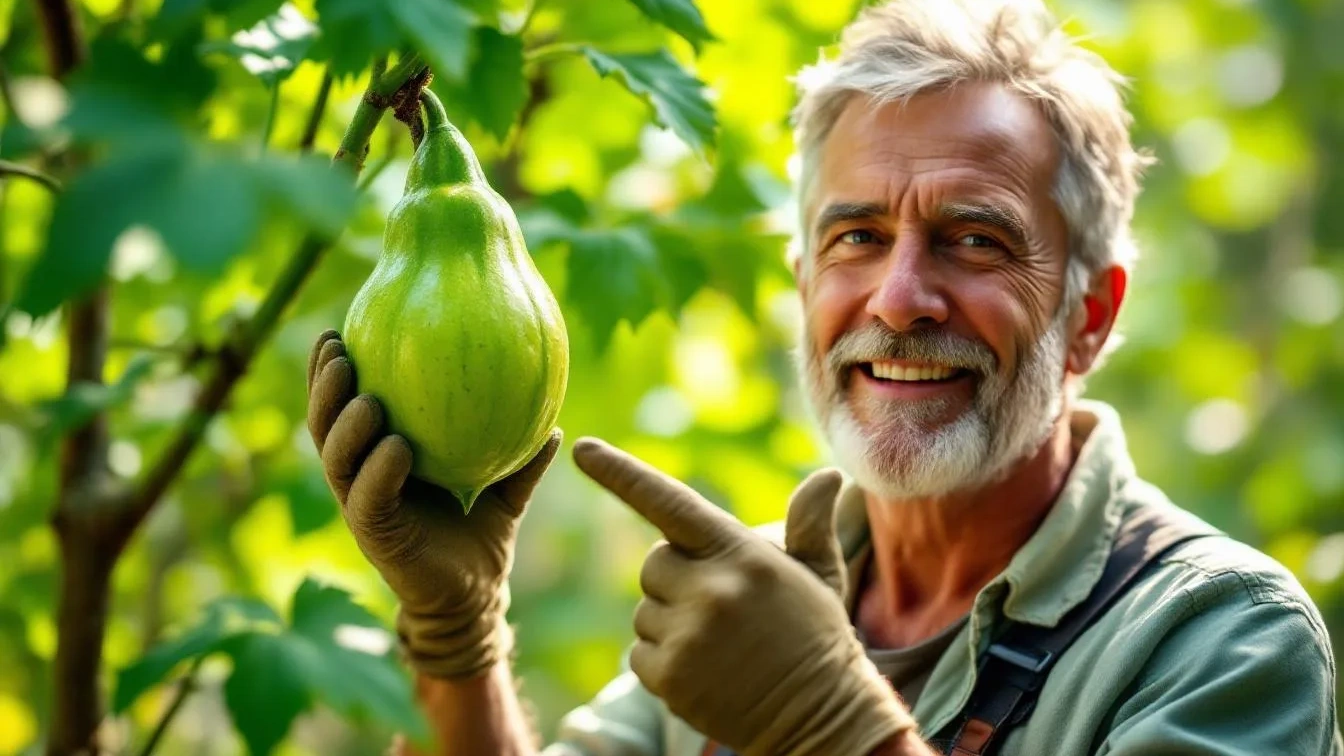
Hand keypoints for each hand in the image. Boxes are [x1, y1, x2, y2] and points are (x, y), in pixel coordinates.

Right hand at [306, 329, 560, 679]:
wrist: (472, 599)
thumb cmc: (480, 538)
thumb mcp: (504, 489)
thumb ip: (521, 456)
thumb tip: (556, 421)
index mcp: (380, 457)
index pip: (346, 405)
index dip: (333, 370)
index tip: (339, 328)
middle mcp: (362, 478)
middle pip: (325, 425)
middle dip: (324, 386)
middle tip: (337, 347)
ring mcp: (363, 508)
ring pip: (336, 459)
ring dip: (343, 424)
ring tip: (363, 394)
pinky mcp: (375, 537)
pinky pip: (369, 498)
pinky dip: (379, 470)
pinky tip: (396, 446)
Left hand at [572, 438, 915, 755]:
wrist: (820, 718)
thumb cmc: (815, 639)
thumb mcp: (820, 575)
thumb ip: (810, 525)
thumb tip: (828, 476)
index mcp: (741, 554)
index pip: (669, 503)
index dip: (622, 474)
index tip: (582, 449)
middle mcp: (712, 589)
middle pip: (652, 564)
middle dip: (673, 579)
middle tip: (717, 606)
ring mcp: (689, 634)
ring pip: (645, 612)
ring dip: (669, 624)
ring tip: (719, 645)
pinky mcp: (670, 676)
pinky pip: (639, 654)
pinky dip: (662, 663)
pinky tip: (704, 673)